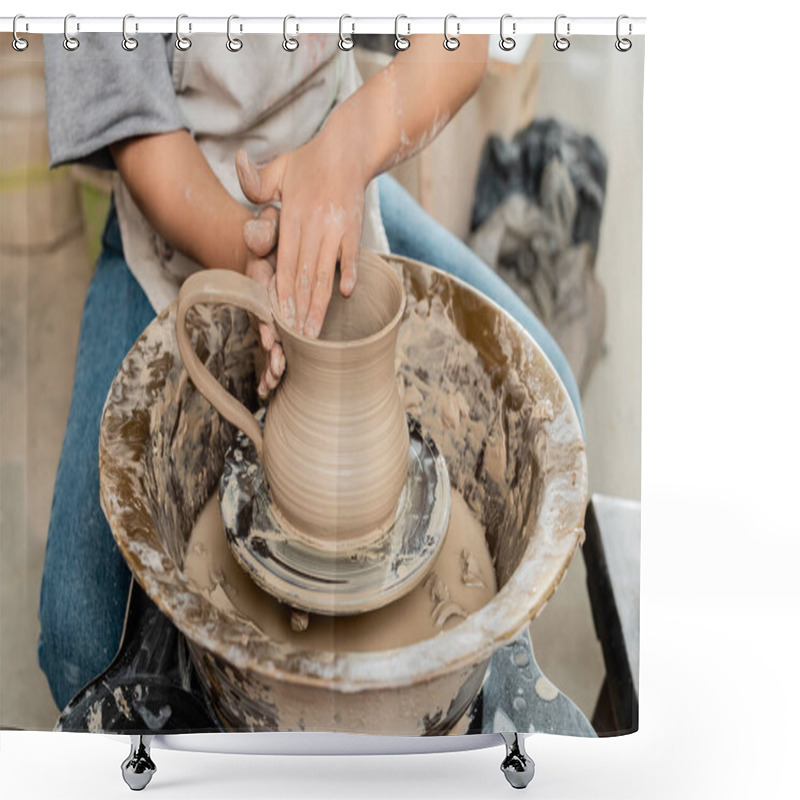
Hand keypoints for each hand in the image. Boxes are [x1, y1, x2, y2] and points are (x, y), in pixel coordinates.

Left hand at [235, 125, 369, 338]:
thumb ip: (255, 181)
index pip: (284, 262)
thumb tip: (238, 163)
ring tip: (316, 332)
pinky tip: (347, 293)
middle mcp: (313, 224)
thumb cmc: (309, 163)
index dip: (282, 293)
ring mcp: (335, 227)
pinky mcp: (354, 228)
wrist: (348, 148)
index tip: (280, 318)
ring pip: (324, 272)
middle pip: (303, 275)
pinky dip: (349, 272)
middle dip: (300, 310)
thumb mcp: (277, 170)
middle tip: (296, 339)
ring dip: (320, 304)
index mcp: (292, 215)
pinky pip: (351, 254)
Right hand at [242, 204, 284, 396]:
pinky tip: (271, 387)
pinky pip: (274, 344)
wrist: (272, 243)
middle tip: (277, 369)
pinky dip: (272, 364)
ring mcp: (267, 313)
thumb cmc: (274, 234)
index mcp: (258, 278)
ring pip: (269, 340)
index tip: (269, 339)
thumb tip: (258, 233)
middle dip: (271, 350)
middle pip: (265, 328)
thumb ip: (263, 230)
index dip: (265, 321)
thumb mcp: (267, 226)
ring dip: (272, 361)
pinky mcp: (275, 321)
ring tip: (275, 382)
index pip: (261, 302)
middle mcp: (260, 299)